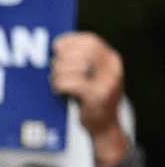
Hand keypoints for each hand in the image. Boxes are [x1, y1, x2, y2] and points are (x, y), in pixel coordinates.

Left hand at [50, 31, 128, 166]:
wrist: (105, 126)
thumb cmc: (91, 98)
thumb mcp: (93, 75)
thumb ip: (82, 60)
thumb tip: (56, 46)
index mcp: (111, 59)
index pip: (90, 40)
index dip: (70, 41)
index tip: (56, 46)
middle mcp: (112, 68)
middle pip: (80, 52)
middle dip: (62, 58)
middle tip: (54, 68)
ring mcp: (107, 82)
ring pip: (73, 66)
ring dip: (59, 73)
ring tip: (56, 80)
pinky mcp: (97, 95)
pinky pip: (71, 82)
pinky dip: (60, 84)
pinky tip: (59, 89)